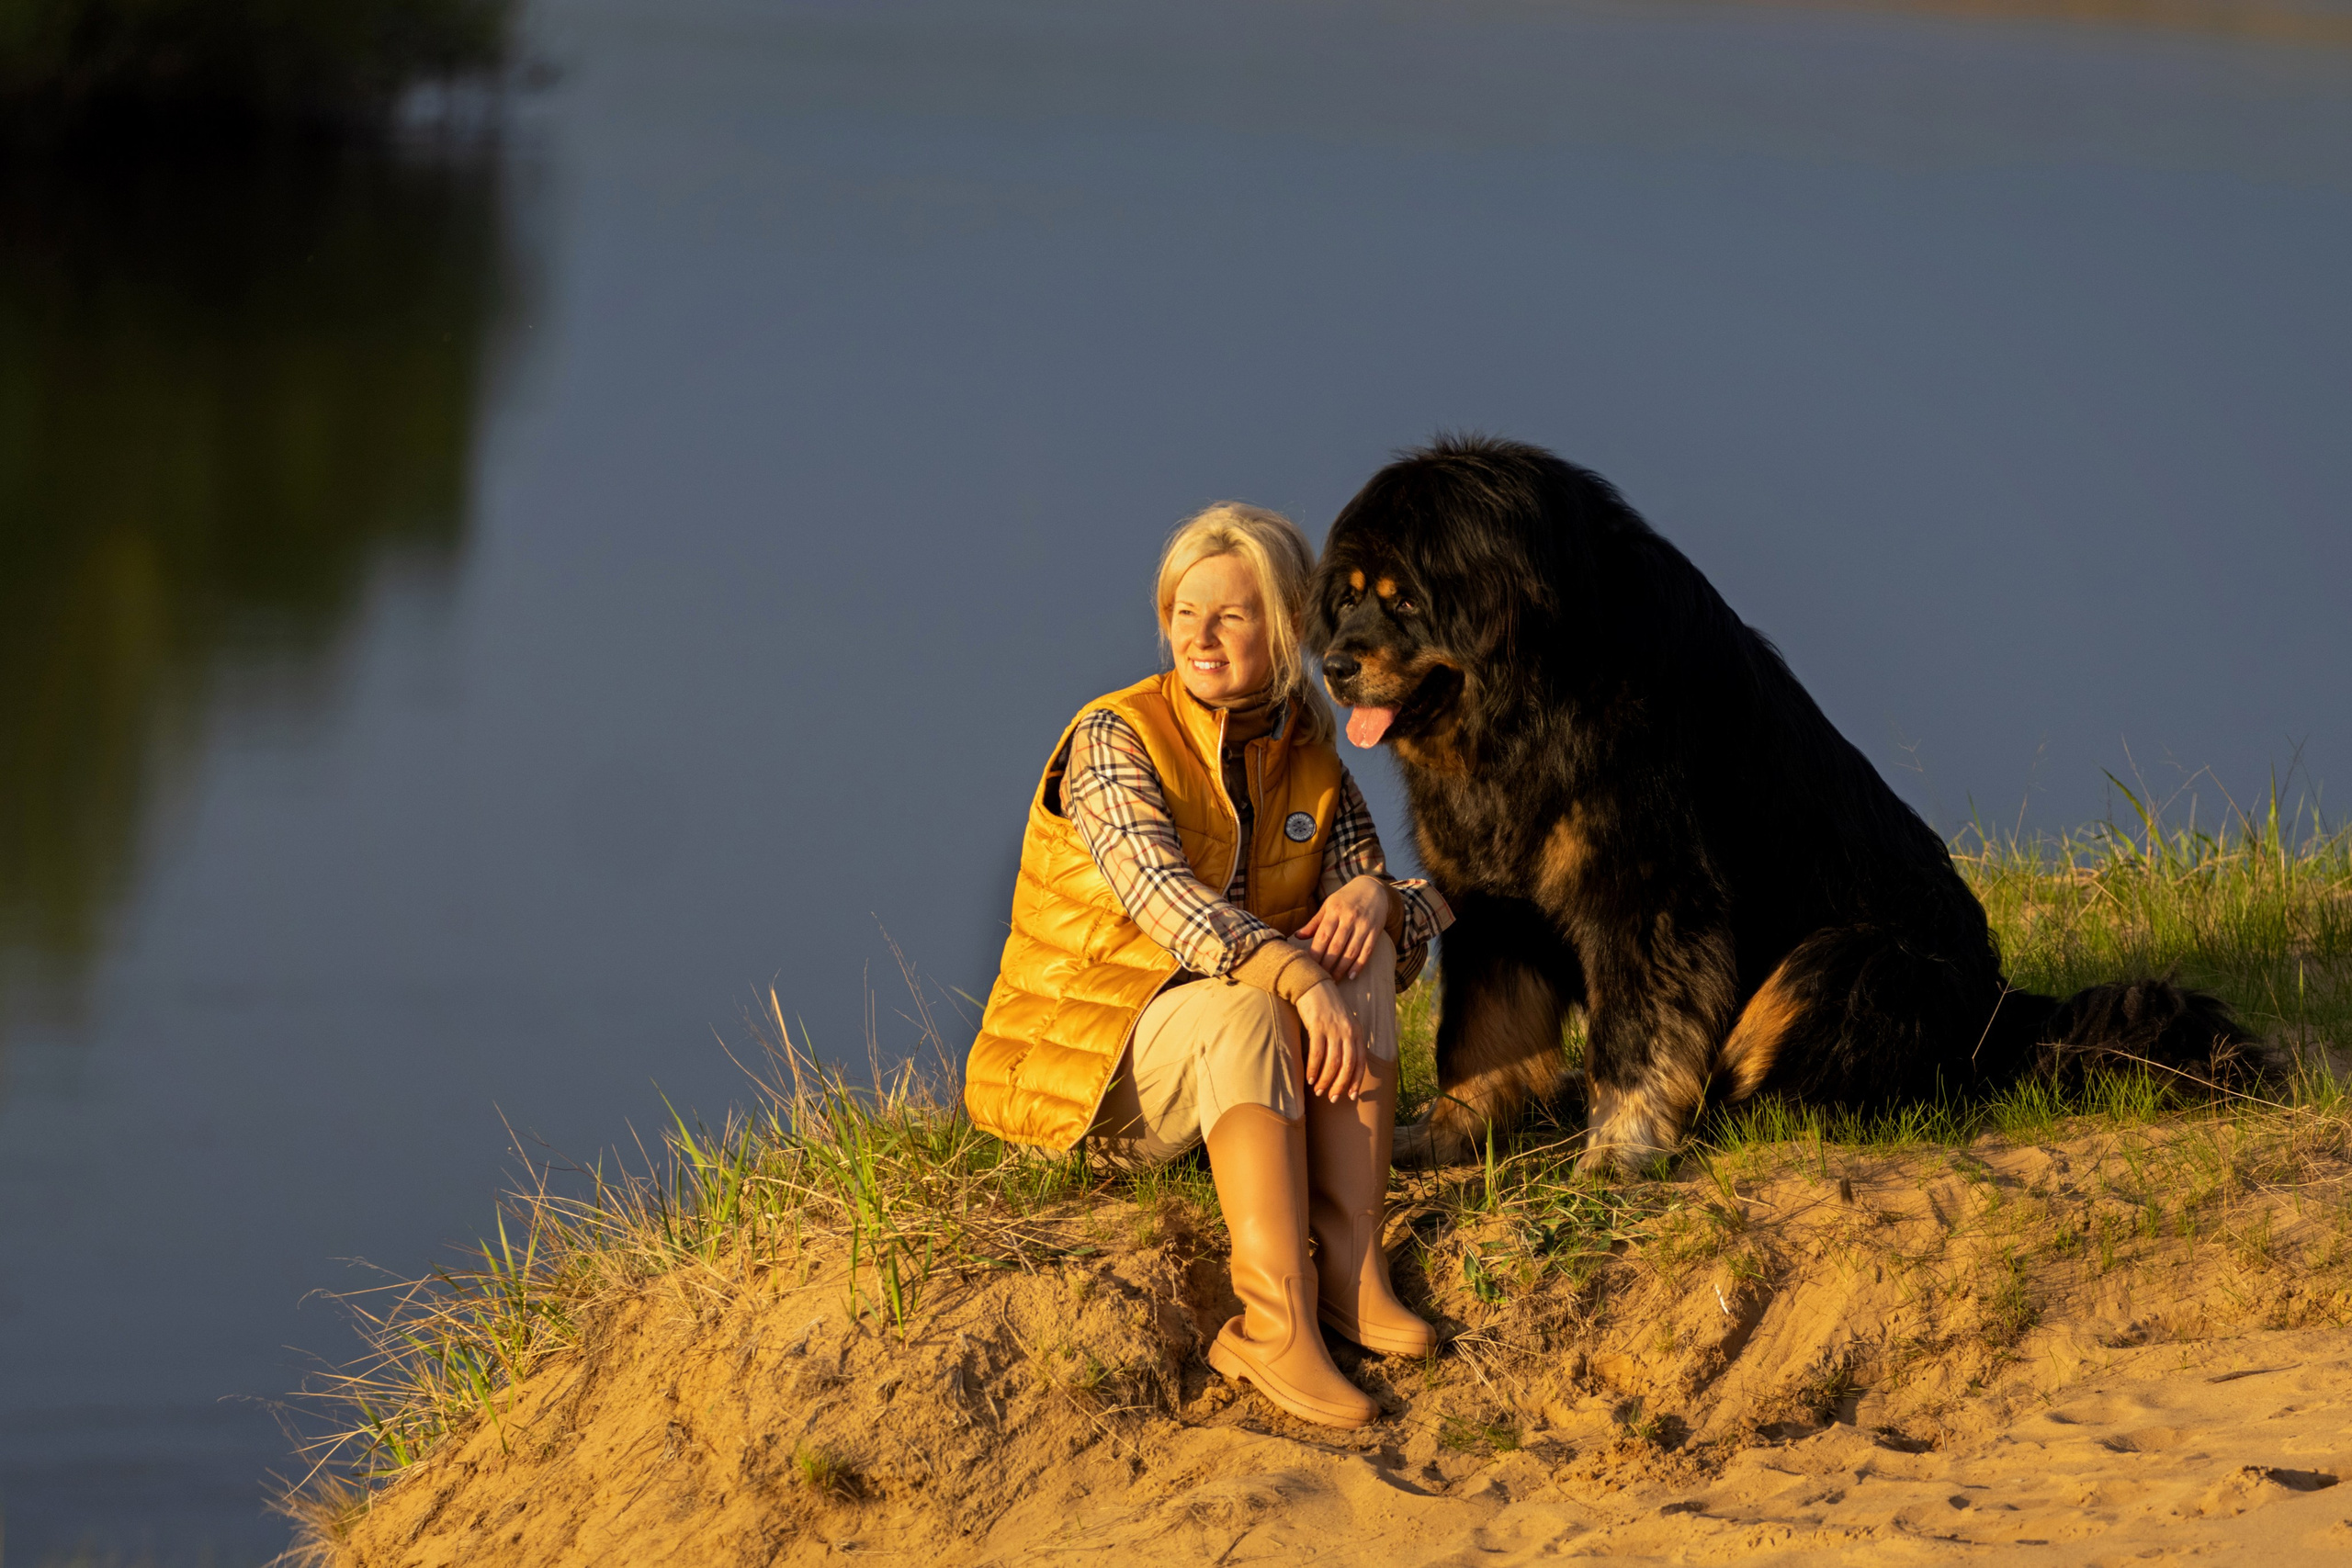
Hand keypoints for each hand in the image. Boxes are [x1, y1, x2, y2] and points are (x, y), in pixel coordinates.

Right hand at [1295, 978, 1369, 1100]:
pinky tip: (1309, 1078)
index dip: (1356, 1080)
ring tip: (1318, 1091)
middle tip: (1333, 1098)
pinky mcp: (1318, 1026)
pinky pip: (1317, 1054)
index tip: (1350, 1096)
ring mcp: (1334, 1029)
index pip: (1361, 1061)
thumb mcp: (1344, 1021)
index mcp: (1357, 1031)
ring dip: (1326, 1080)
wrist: (1312, 985)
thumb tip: (1345, 1064)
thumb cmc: (1327, 1006)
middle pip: (1348, 1065)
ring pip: (1333, 1062)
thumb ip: (1348, 1039)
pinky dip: (1314, 1069)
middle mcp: (1348, 1031)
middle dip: (1340, 1084)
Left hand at [1296, 875, 1392, 981]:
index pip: (1322, 936)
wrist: (1372, 888)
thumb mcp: (1328, 905)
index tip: (1309, 968)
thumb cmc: (1345, 899)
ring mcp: (1363, 925)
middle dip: (1327, 965)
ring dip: (1341, 969)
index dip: (1315, 954)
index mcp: (1334, 910)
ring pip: (1351, 951)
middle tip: (1320, 979)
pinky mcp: (1375, 930)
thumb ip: (1314, 922)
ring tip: (1333, 981)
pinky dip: (1360, 965)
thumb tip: (1297, 936)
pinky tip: (1352, 976)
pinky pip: (1367, 951)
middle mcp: (1349, 917)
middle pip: (1336, 946)